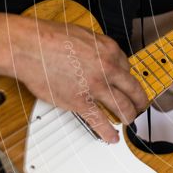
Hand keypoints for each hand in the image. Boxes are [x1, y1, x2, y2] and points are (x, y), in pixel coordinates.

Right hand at [6, 15, 148, 142]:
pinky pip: (98, 120)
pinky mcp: (79, 101)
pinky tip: (112, 137)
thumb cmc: (51, 38)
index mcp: (110, 50)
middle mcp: (107, 68)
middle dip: (139, 100)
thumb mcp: (85, 35)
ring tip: (130, 120)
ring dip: (129, 116)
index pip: (127, 68)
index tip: (127, 84)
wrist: (31, 47)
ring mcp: (95, 87)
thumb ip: (99, 48)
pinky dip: (107, 132)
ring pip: (122, 106)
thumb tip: (103, 57)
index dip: (127, 79)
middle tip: (141, 105)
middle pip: (132, 89)